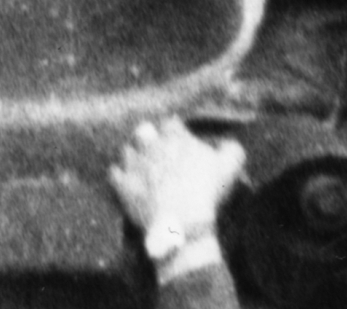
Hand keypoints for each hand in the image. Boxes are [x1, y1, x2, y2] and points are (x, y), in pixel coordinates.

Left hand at [110, 116, 240, 273]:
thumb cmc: (208, 193)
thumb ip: (231, 149)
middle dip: (148, 138)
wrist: (184, 224)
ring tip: (140, 167)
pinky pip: (114, 174)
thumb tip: (229, 143)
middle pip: (143, 131)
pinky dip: (120, 177)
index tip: (178, 142)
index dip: (174, 132)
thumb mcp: (230, 167)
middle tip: (156, 151)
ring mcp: (134, 164)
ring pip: (127, 150)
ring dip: (133, 157)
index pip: (171, 123)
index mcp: (175, 137)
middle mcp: (151, 145)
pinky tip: (127, 183)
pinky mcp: (122, 184)